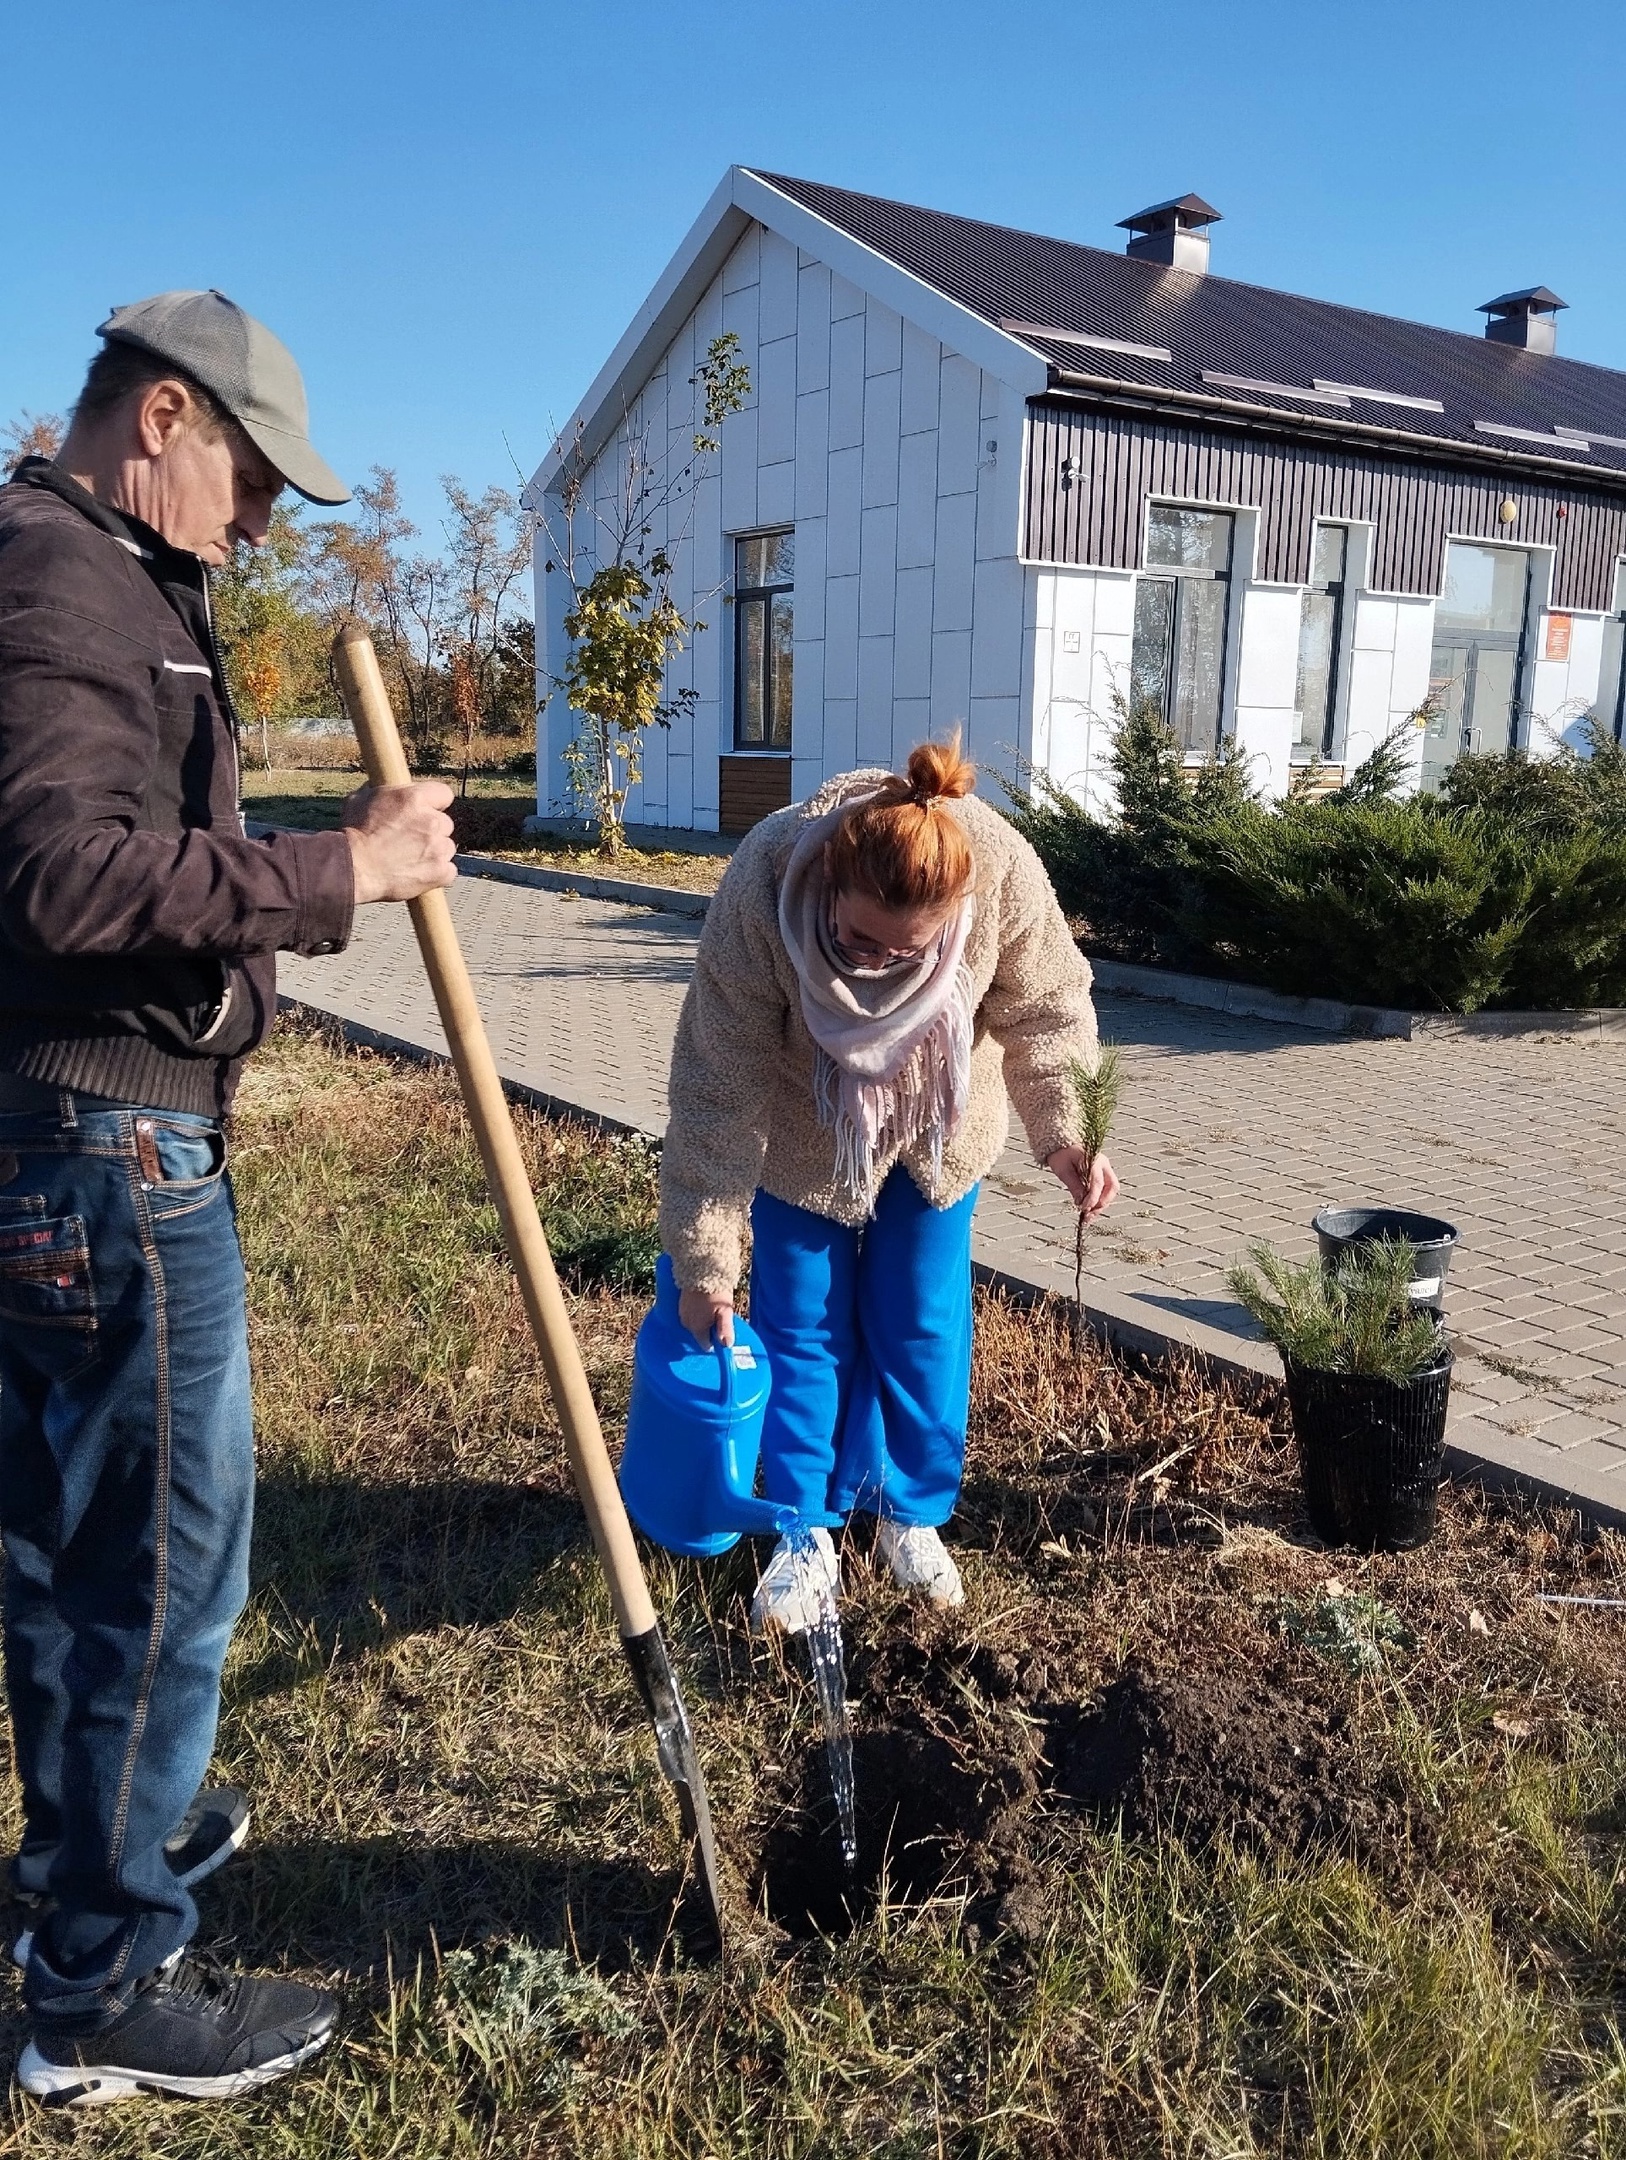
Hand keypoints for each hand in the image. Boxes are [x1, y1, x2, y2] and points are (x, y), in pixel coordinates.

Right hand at [342, 782, 456, 903]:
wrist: (353, 868)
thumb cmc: (353, 833)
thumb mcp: (361, 798)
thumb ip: (382, 791)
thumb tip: (385, 783)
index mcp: (415, 798)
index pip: (444, 793)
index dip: (434, 803)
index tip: (427, 810)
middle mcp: (432, 821)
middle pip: (444, 823)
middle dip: (431, 830)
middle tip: (410, 839)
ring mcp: (439, 848)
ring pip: (446, 847)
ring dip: (434, 852)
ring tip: (409, 859)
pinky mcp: (441, 872)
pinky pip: (448, 871)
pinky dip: (437, 874)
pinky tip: (418, 873)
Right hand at [679, 1287, 734, 1349]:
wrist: (701, 1271)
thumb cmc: (716, 1292)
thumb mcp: (725, 1311)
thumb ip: (725, 1329)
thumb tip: (727, 1345)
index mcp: (697, 1328)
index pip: (705, 1345)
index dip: (715, 1339)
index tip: (721, 1328)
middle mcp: (686, 1324)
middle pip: (700, 1334)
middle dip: (709, 1328)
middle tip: (718, 1314)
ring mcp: (682, 1313)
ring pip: (695, 1324)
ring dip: (703, 1319)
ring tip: (711, 1306)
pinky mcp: (680, 1304)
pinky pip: (690, 1315)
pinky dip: (696, 1312)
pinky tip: (703, 1302)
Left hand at [1046, 1146, 1118, 1223]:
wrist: (1061, 1145)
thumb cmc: (1061, 1155)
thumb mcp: (1063, 1170)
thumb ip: (1073, 1185)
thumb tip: (1080, 1202)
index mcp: (1094, 1160)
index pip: (1098, 1182)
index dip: (1092, 1198)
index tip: (1084, 1209)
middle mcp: (1103, 1164)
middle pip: (1112, 1187)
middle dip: (1102, 1203)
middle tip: (1089, 1214)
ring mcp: (1104, 1169)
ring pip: (1111, 1190)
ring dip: (1101, 1204)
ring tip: (1088, 1216)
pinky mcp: (1102, 1175)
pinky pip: (1105, 1190)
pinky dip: (1099, 1201)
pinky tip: (1089, 1210)